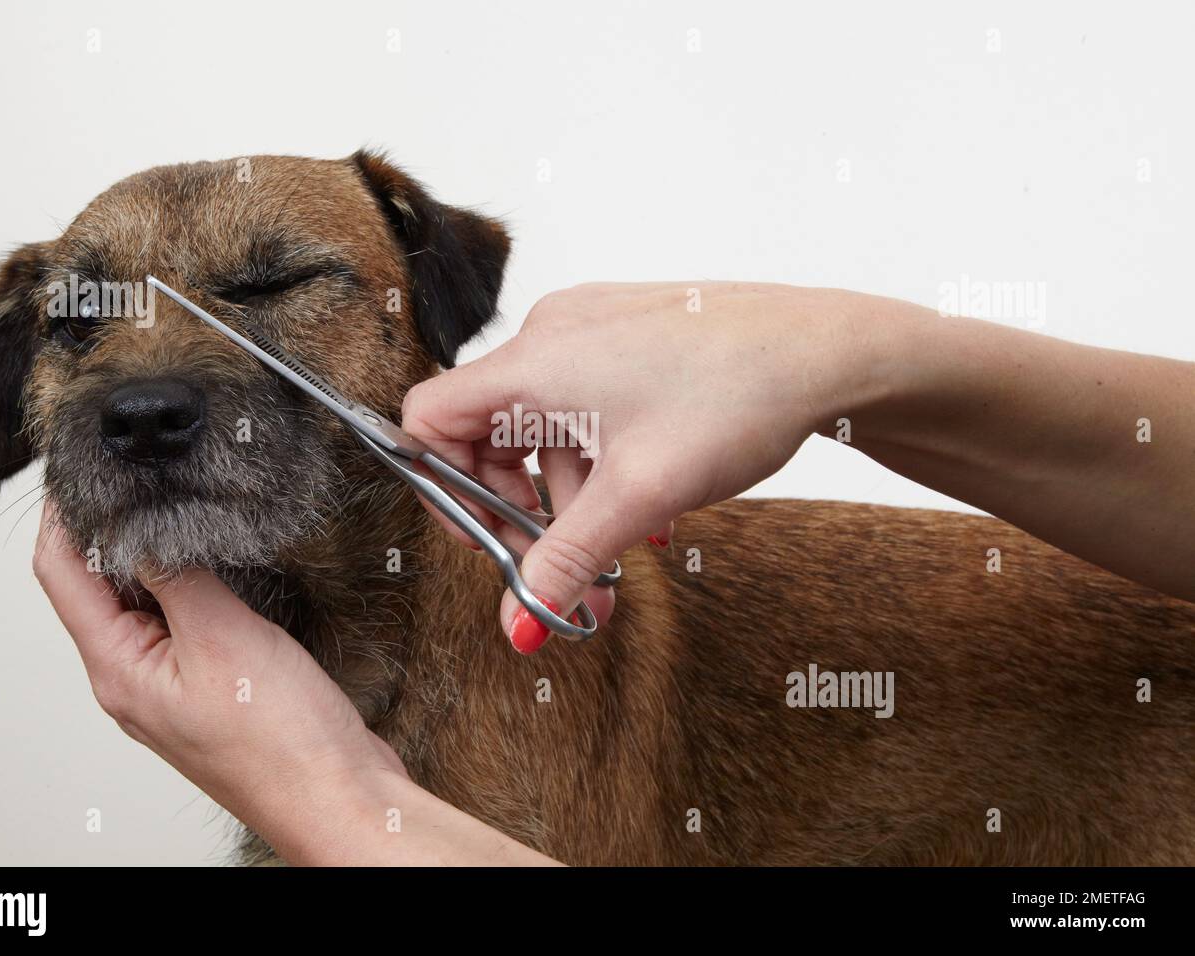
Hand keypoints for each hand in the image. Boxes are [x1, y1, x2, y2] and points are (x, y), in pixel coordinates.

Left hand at [32, 499, 405, 863]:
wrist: (337, 795)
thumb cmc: (281, 744)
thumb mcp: (222, 636)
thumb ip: (174, 573)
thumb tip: (137, 523)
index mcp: (119, 670)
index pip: (61, 575)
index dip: (63, 515)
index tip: (79, 470)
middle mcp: (135, 679)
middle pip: (95, 587)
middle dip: (109, 528)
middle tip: (137, 478)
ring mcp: (173, 684)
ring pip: (144, 604)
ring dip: (155, 555)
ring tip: (179, 508)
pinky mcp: (213, 685)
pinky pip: (185, 622)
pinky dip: (192, 584)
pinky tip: (221, 563)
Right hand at [402, 281, 888, 647]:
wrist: (829, 350)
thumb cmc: (736, 397)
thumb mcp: (638, 495)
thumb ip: (567, 561)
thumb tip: (518, 624)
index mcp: (535, 360)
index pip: (432, 418)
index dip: (445, 488)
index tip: (492, 542)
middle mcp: (554, 334)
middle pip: (490, 433)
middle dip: (522, 512)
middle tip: (563, 568)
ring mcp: (594, 330)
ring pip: (548, 429)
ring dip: (575, 499)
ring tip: (630, 549)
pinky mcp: (630, 337)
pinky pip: (589, 409)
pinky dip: (606, 465)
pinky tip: (653, 509)